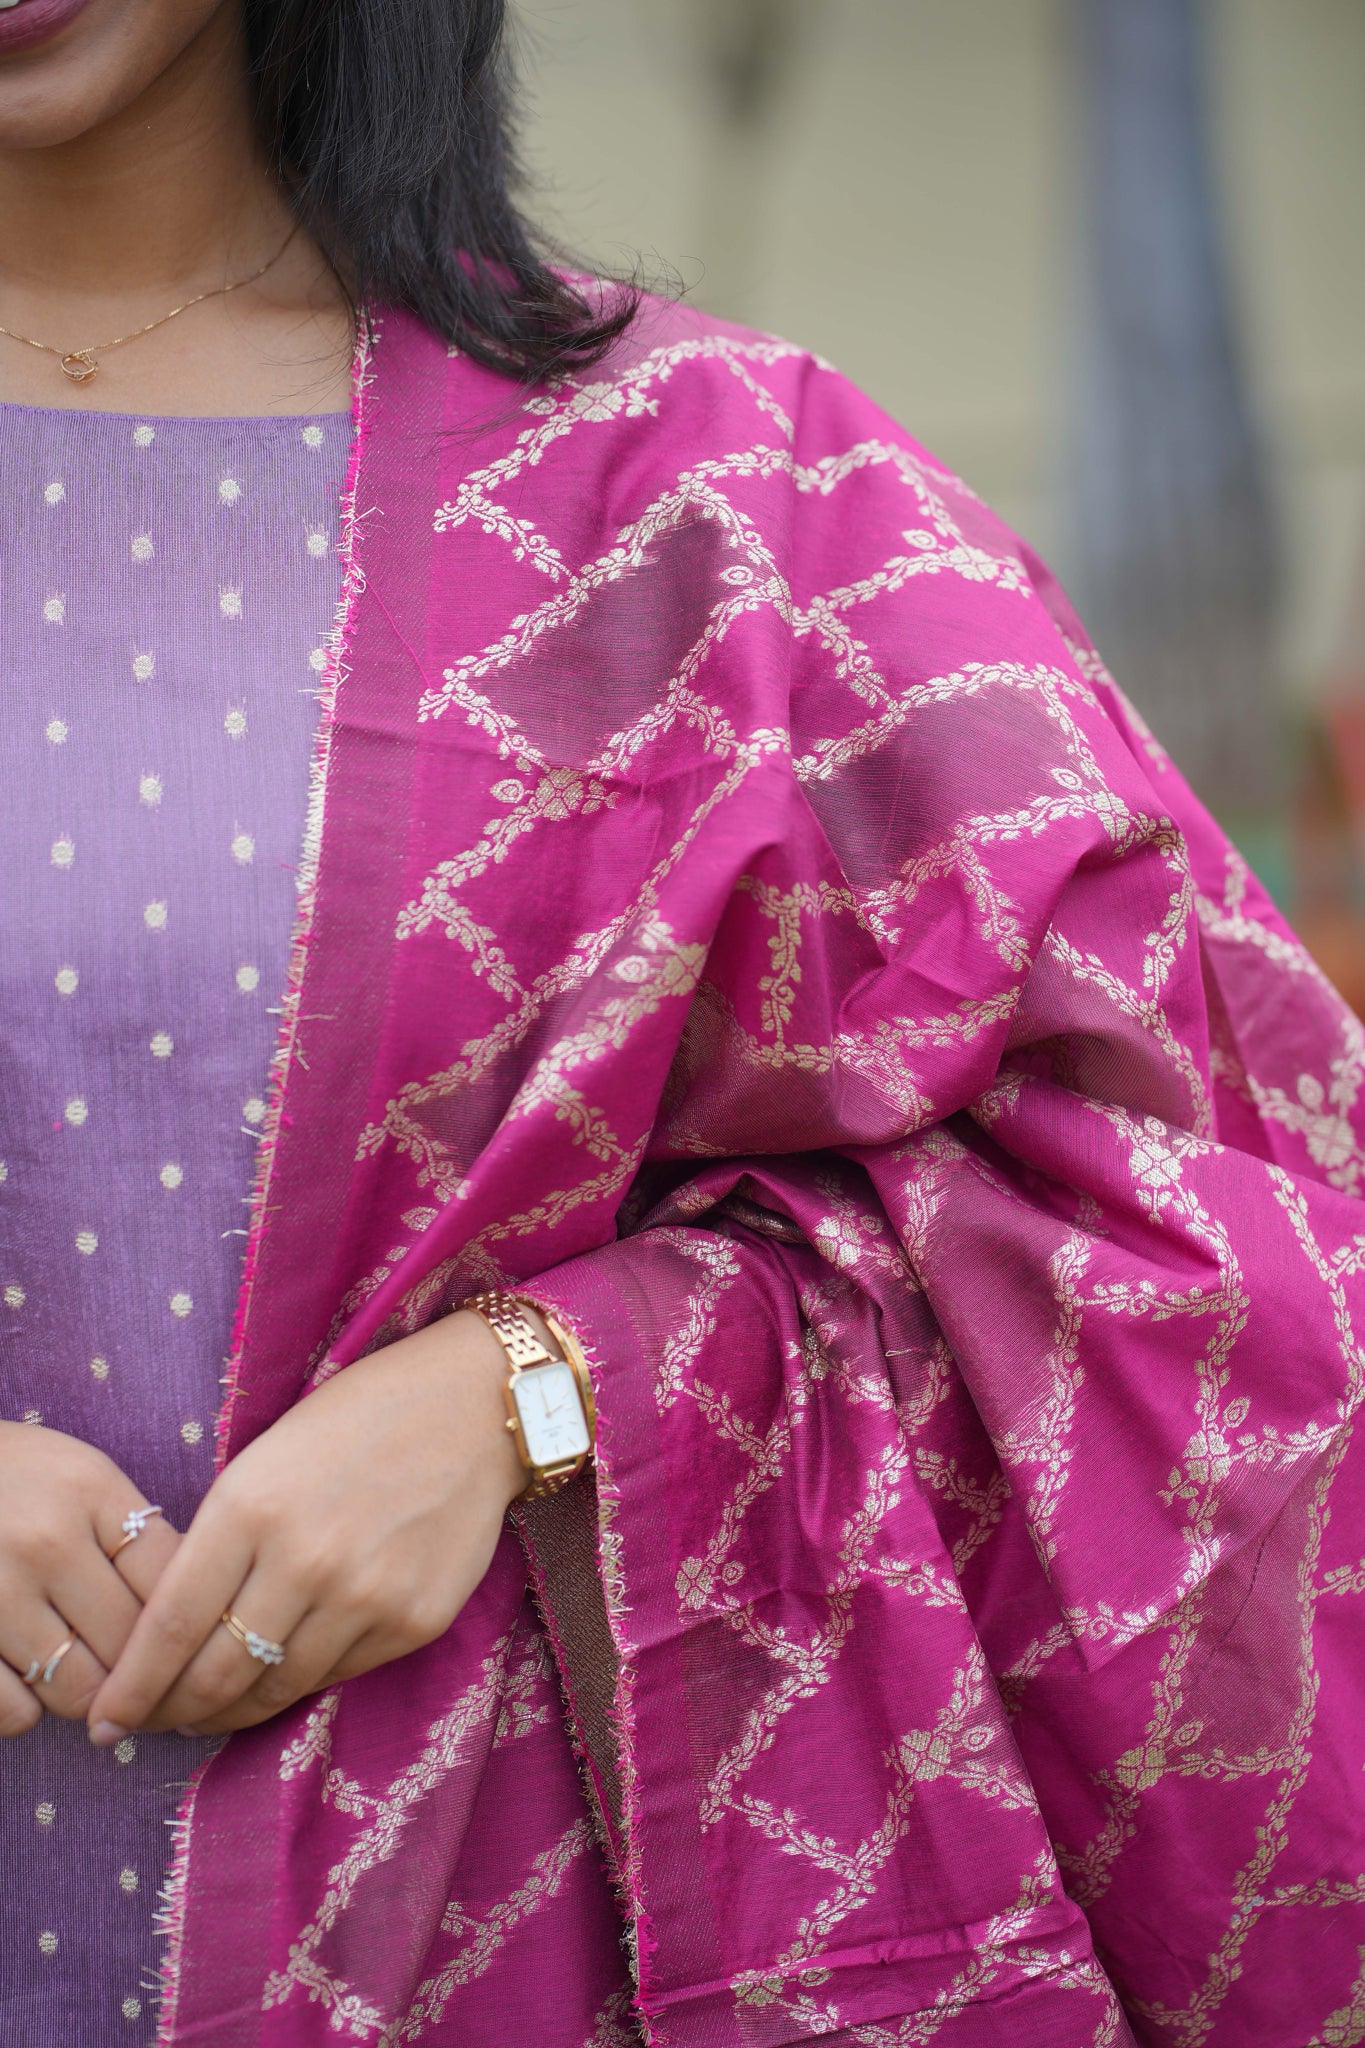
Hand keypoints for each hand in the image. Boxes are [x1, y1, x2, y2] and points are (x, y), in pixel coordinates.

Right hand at [0, 1421, 178, 1735]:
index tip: (194, 1645)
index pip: (172, 1580)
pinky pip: (16, 1712)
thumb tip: (199, 1603)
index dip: (192, 1623)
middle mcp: (46, 1541)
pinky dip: (29, 1712)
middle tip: (140, 1674)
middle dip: (145, 1669)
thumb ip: (134, 1533)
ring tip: (83, 1672)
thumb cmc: (15, 1479)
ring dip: (90, 1695)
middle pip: (133, 1643)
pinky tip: (28, 1682)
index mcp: (91, 1492)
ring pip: (80, 1689)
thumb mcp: (81, 1476)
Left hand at [87, 1313, 524, 1741]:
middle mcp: (305, 1560)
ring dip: (232, 1711)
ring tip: (210, 1711)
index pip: (169, 1627)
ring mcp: (365, 1597)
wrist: (475, 1407)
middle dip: (172, 1712)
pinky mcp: (414, 1622)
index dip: (131, 1687)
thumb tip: (174, 1634)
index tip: (105, 1720)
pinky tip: (283, 1673)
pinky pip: (337, 1676)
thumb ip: (221, 1543)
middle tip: (153, 1723)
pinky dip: (300, 1683)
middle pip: (216, 1675)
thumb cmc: (356, 1420)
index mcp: (251, 1507)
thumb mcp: (264, 1461)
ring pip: (275, 1687)